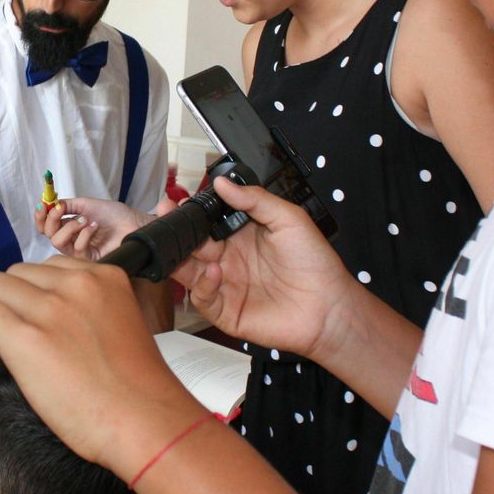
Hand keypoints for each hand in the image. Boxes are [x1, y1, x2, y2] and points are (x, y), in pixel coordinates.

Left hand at [0, 256, 203, 476]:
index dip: (35, 292)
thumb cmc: (138, 388)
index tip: (32, 313)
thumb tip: (49, 316)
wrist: (144, 423)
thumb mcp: (122, 324)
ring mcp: (49, 309)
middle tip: (11, 327)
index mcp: (105, 277)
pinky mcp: (24, 337)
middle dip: (11, 299)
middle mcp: (77, 284)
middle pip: (18, 274)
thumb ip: (90, 309)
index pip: (50, 267)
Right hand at [33, 197, 154, 260]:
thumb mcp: (87, 204)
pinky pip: (76, 248)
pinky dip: (84, 234)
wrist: (133, 224)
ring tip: (86, 220)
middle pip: (47, 234)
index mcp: (69, 224)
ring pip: (57, 242)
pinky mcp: (87, 259)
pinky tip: (95, 228)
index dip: (40, 216)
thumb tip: (51, 204)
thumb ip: (68, 205)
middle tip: (61, 209)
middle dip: (51, 219)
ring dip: (69, 226)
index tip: (42, 204)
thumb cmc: (115, 215)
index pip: (46, 224)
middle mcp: (71, 238)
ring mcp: (78, 249)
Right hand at [170, 177, 355, 360]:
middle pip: (192, 244)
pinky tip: (214, 273)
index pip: (205, 221)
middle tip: (165, 217)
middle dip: (176, 231)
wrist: (328, 305)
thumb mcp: (288, 218)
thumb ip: (255, 199)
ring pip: (189, 271)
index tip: (175, 200)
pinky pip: (202, 298)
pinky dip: (201, 285)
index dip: (189, 212)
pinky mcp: (226, 311)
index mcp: (239, 234)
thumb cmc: (314, 262)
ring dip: (179, 257)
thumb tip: (224, 183)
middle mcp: (228, 258)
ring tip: (177, 244)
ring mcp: (225, 285)